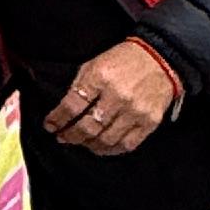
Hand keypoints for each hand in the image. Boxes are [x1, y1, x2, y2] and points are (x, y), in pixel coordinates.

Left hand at [43, 38, 181, 155]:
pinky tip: (100, 146)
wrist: (160, 59)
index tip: (50, 125)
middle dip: (70, 135)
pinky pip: (126, 145)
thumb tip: (63, 110)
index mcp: (100, 77)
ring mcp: (135, 111)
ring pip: (106, 139)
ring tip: (80, 142)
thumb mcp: (94, 63)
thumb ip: (79, 85)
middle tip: (62, 137)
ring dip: (88, 144)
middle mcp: (118, 96)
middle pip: (88, 126)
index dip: (58, 119)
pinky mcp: (149, 122)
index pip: (72, 105)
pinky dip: (110, 150)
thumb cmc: (123, 60)